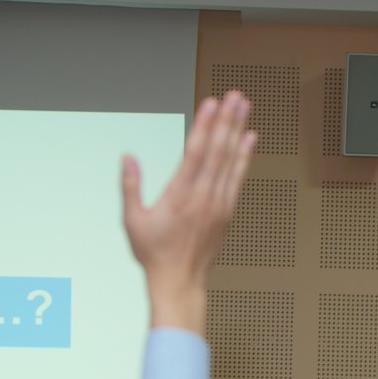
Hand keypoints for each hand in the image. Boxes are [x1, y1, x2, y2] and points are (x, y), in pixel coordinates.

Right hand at [121, 91, 256, 333]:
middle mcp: (202, 197)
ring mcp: (218, 205)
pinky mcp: (227, 212)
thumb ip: (130, 186)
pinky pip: (238, 179)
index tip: (211, 103)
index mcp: (178, 196)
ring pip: (230, 161)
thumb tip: (127, 157)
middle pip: (217, 151)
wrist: (180, 282)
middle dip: (226, 120)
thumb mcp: (132, 221)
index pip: (194, 152)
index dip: (204, 125)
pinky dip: (245, 157)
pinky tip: (250, 140)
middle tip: (235, 96)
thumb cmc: (154, 254)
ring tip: (244, 107)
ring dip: (237, 131)